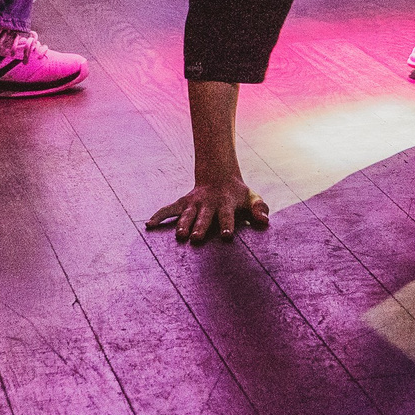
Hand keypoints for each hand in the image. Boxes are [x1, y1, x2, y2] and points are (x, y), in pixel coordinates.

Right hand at [147, 179, 268, 243]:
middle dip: (200, 227)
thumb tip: (265, 221)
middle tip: (195, 238)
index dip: (227, 224)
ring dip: (182, 224)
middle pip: (204, 217)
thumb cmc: (237, 194)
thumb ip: (259, 209)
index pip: (227, 215)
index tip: (226, 235)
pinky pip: (168, 209)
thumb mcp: (251, 198)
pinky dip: (159, 216)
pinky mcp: (182, 203)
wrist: (218, 175)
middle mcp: (208, 203)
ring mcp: (193, 203)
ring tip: (179, 236)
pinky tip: (149, 225)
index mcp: (226, 203)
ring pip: (186, 214)